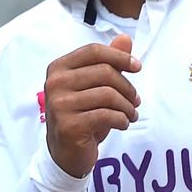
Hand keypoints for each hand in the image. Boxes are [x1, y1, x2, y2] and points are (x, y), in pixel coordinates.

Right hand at [44, 33, 140, 177]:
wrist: (65, 153)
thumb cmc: (81, 115)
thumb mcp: (93, 87)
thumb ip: (108, 62)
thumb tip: (125, 38)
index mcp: (58, 68)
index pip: (93, 51)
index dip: (119, 56)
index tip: (137, 67)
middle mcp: (55, 83)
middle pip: (104, 72)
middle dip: (127, 87)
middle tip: (135, 100)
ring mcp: (59, 105)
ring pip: (108, 95)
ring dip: (127, 106)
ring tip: (130, 114)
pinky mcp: (69, 126)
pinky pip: (107, 115)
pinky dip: (122, 119)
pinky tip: (122, 123)